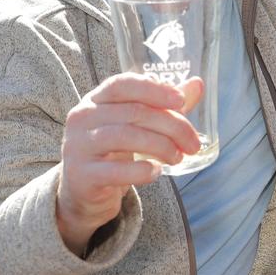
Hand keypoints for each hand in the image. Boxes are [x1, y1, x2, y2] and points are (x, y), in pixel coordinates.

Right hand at [56, 73, 201, 255]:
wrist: (83, 190)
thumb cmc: (113, 150)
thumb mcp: (136, 124)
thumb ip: (164, 105)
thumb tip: (197, 84)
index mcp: (95, 99)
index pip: (122, 84)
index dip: (153, 89)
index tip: (181, 101)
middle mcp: (82, 118)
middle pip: (133, 112)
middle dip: (171, 126)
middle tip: (193, 143)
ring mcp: (78, 146)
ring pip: (125, 137)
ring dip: (160, 146)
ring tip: (177, 157)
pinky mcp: (82, 175)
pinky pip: (115, 170)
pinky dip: (141, 170)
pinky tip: (156, 171)